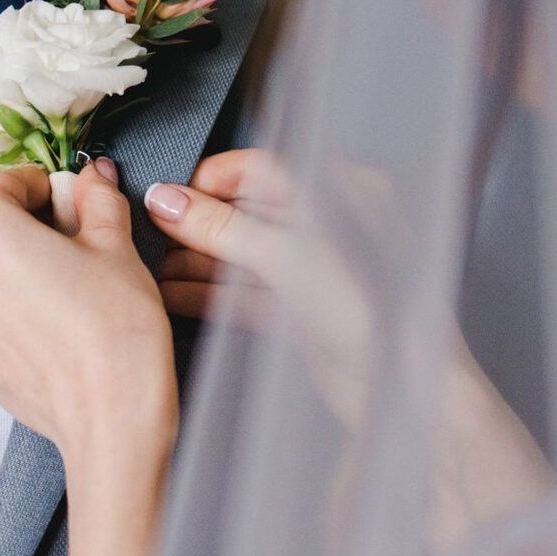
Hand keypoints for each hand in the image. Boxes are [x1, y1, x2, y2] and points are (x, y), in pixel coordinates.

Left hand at [0, 159, 178, 472]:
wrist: (110, 416)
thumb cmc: (113, 329)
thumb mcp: (115, 244)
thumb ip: (96, 198)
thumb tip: (91, 179)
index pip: (9, 184)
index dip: (47, 189)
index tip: (73, 203)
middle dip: (29, 230)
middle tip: (78, 250)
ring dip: (15, 271)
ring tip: (66, 293)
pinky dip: (7, 311)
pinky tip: (49, 326)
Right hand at [148, 148, 375, 425]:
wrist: (405, 388)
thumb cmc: (375, 312)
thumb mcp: (289, 256)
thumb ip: (222, 227)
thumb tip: (167, 201)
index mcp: (344, 191)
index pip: (262, 168)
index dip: (211, 180)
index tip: (169, 197)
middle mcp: (330, 226)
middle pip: (247, 211)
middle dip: (197, 222)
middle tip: (152, 231)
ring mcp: (315, 271)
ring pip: (242, 254)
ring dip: (196, 259)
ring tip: (152, 266)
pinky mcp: (302, 311)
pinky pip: (245, 293)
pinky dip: (209, 294)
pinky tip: (172, 294)